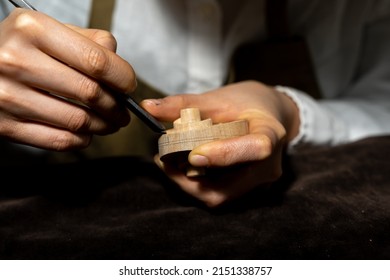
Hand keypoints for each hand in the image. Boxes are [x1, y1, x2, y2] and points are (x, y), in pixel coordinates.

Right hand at [0, 9, 135, 149]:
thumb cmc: (18, 47)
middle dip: (117, 107)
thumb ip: (88, 41)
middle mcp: (16, 61)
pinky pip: (59, 140)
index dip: (123, 78)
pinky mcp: (4, 125)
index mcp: (32, 29)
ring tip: (109, 122)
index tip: (129, 86)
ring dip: (103, 126)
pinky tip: (86, 132)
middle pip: (90, 92)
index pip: (97, 61)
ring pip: (78, 121)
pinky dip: (81, 140)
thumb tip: (120, 69)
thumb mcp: (47, 29)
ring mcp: (7, 96)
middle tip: (122, 110)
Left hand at [142, 81, 299, 206]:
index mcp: (271, 134)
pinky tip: (181, 168)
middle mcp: (268, 166)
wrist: (270, 115)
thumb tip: (147, 107)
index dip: (224, 155)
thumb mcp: (219, 98)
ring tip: (167, 163)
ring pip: (220, 196)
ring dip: (188, 184)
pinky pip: (220, 194)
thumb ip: (185, 104)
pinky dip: (196, 185)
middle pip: (230, 186)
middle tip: (162, 159)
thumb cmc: (247, 103)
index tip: (193, 155)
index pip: (255, 149)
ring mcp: (259, 183)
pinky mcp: (248, 189)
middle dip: (190, 179)